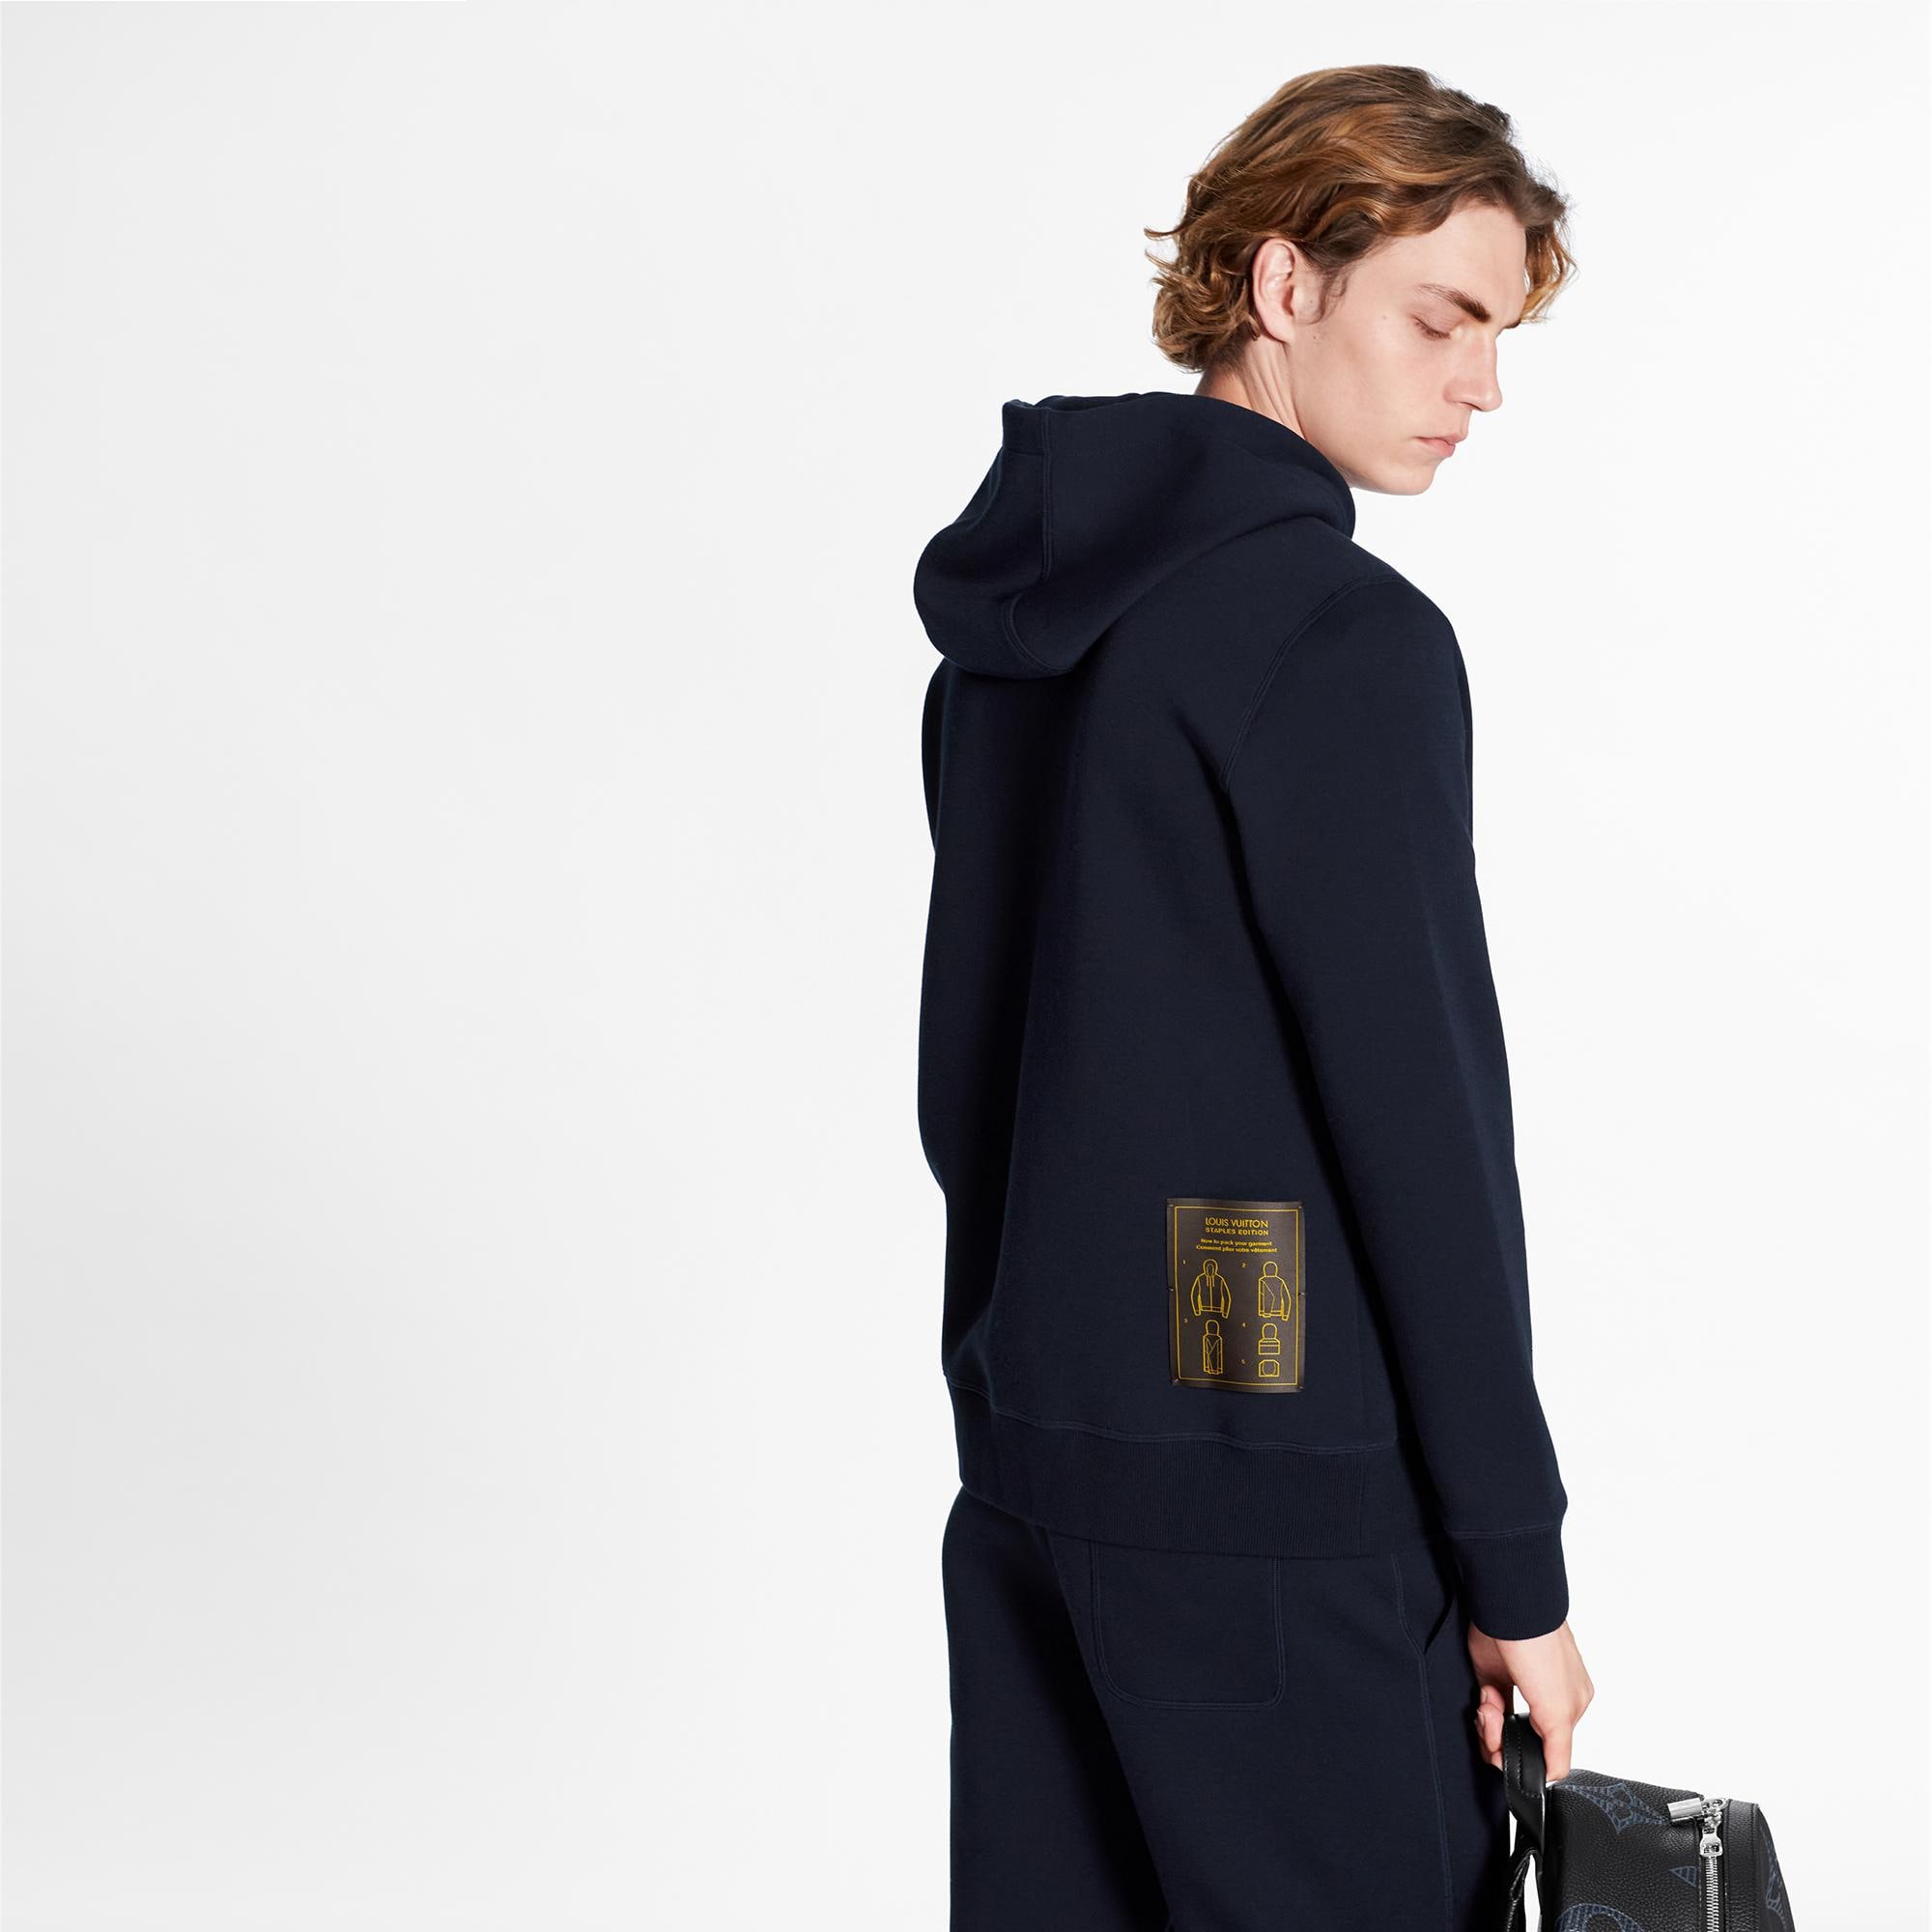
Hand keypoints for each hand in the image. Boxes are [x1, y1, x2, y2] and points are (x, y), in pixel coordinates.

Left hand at [1468, 1619, 1593, 1779]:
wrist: (1508, 1610)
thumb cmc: (1541, 1653)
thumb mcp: (1559, 1710)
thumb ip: (1558, 1749)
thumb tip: (1552, 1777)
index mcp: (1571, 1705)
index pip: (1549, 1749)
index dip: (1526, 1757)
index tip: (1510, 1754)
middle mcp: (1546, 1697)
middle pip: (1522, 1740)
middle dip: (1502, 1740)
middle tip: (1494, 1727)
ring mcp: (1518, 1685)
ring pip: (1501, 1727)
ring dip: (1490, 1726)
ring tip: (1488, 1708)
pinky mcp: (1494, 1675)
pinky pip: (1487, 1708)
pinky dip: (1483, 1712)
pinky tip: (1485, 1700)